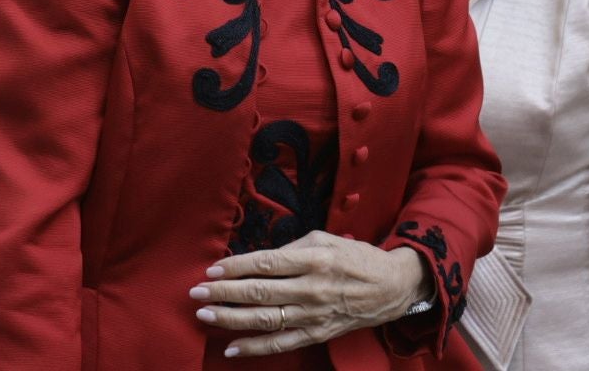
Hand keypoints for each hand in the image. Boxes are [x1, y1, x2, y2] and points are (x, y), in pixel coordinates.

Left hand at [187, 231, 431, 358]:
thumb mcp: (326, 239)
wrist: (391, 287)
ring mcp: (313, 315)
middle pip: (259, 292)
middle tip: (197, 293)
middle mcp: (311, 288)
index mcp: (313, 259)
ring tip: (206, 316)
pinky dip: (255, 347)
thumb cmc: (356, 257)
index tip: (212, 269)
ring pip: (266, 320)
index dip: (235, 267)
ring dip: (232, 319)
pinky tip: (231, 347)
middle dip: (224, 293)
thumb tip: (259, 259)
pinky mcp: (317, 334)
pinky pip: (282, 344)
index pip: (265, 264)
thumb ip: (292, 248)